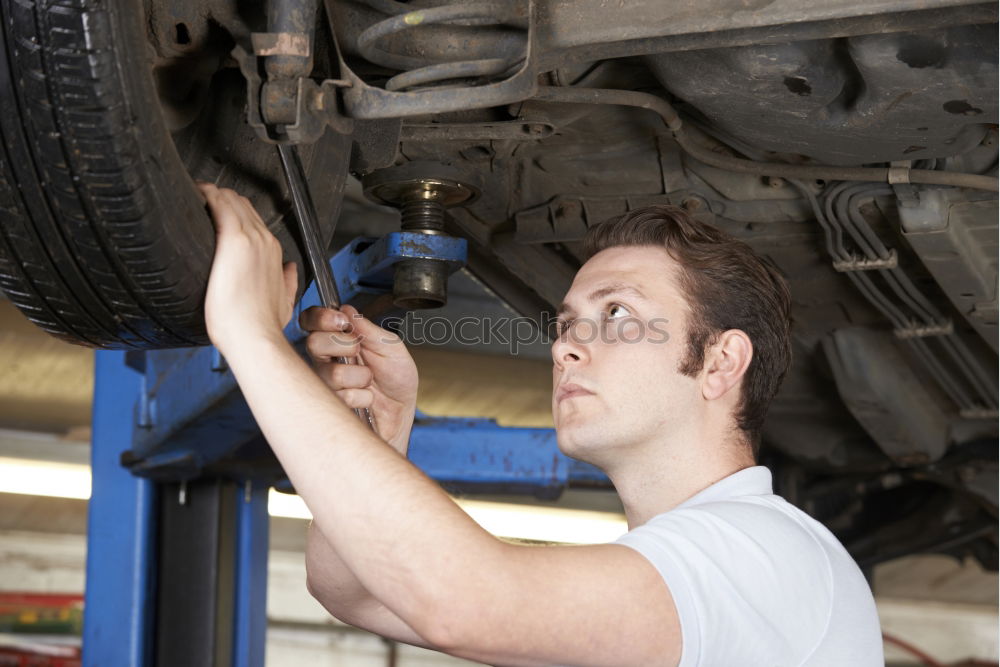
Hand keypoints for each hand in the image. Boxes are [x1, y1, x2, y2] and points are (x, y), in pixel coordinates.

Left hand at [200, 183, 297, 351]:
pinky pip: (219, 204)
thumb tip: (290, 270)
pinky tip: (196, 196)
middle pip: (241, 203)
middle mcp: (264, 241)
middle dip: (221, 198)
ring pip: (231, 199)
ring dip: (213, 195)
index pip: (253, 218)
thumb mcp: (285, 302)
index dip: (233, 210)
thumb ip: (288, 283)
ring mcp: (250, 239)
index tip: (217, 210)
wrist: (255, 336)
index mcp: (274, 252)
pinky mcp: (233, 241)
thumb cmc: (263, 325)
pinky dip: (207, 196)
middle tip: (201, 201)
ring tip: (195, 197)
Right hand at [300, 304, 418, 453]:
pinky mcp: (331, 405)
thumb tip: (347, 310)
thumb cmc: (396, 380)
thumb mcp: (390, 347)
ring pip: (331, 373)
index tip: (341, 321)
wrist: (402, 412)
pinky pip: (342, 396)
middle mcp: (327, 359)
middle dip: (343, 345)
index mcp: (338, 340)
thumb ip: (368, 329)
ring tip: (369, 381)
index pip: (312, 321)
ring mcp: (326, 383)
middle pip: (313, 343)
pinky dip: (363, 396)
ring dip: (360, 376)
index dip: (320, 317)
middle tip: (359, 352)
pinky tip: (367, 398)